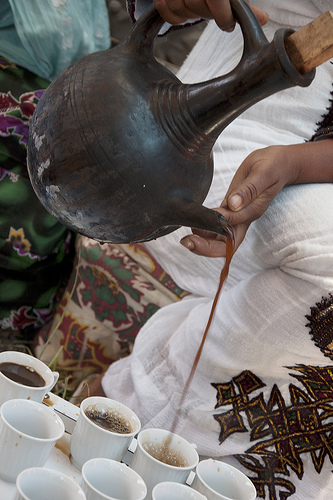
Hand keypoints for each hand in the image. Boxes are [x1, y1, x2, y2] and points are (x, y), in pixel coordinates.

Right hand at [153, 0, 267, 30]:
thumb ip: (242, 5)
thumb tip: (263, 20)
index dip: (222, 15)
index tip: (228, 26)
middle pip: (195, 4)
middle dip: (209, 15)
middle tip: (217, 16)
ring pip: (180, 9)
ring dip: (192, 16)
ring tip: (201, 10)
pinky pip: (165, 10)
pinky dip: (175, 16)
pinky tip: (186, 13)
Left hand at [180, 145, 299, 256]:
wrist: (279, 163)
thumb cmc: (273, 166)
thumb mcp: (263, 173)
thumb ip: (249, 190)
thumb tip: (233, 204)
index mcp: (252, 211)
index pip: (233, 230)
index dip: (215, 230)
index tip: (201, 223)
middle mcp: (244, 218)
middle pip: (226, 244)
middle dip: (206, 247)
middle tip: (186, 242)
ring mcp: (237, 215)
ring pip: (220, 238)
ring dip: (203, 242)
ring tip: (185, 239)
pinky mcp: (231, 208)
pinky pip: (217, 226)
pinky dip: (204, 230)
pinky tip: (192, 226)